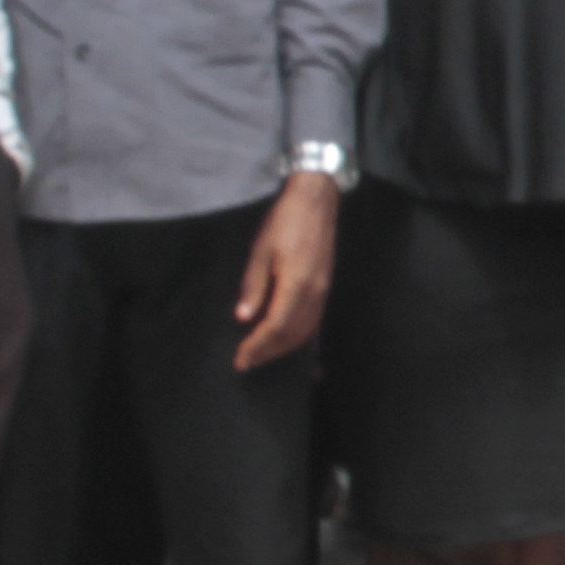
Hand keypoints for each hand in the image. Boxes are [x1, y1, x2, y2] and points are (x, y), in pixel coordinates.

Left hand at [230, 170, 338, 371]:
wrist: (316, 201)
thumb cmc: (285, 222)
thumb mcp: (260, 250)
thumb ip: (253, 286)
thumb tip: (242, 318)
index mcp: (295, 284)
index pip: (274, 327)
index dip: (256, 346)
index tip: (240, 359)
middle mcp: (314, 294)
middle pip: (291, 336)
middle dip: (268, 353)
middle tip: (247, 363)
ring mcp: (323, 291)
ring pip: (305, 332)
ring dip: (283, 348)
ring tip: (262, 354)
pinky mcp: (325, 287)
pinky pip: (314, 322)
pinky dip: (299, 337)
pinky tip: (287, 340)